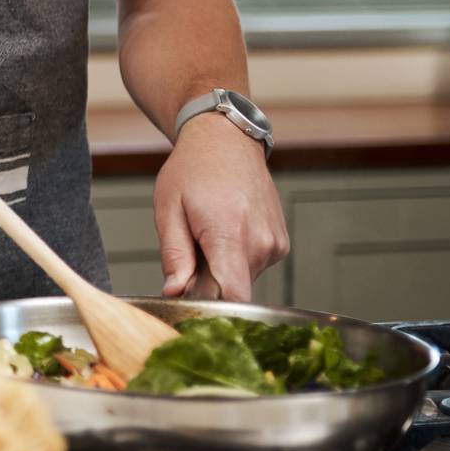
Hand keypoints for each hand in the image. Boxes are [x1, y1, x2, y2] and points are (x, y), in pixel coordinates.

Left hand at [154, 117, 287, 299]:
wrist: (226, 142)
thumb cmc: (192, 170)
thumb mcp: (168, 210)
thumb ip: (174, 255)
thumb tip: (175, 292)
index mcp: (230, 233)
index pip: (233, 296)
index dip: (212, 308)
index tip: (191, 306)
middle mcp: (260, 242)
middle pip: (232, 290)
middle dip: (206, 284)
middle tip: (188, 255)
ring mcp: (275, 243)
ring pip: (242, 279)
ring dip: (220, 269)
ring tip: (206, 236)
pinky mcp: (280, 243)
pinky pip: (253, 265)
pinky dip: (235, 258)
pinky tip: (224, 232)